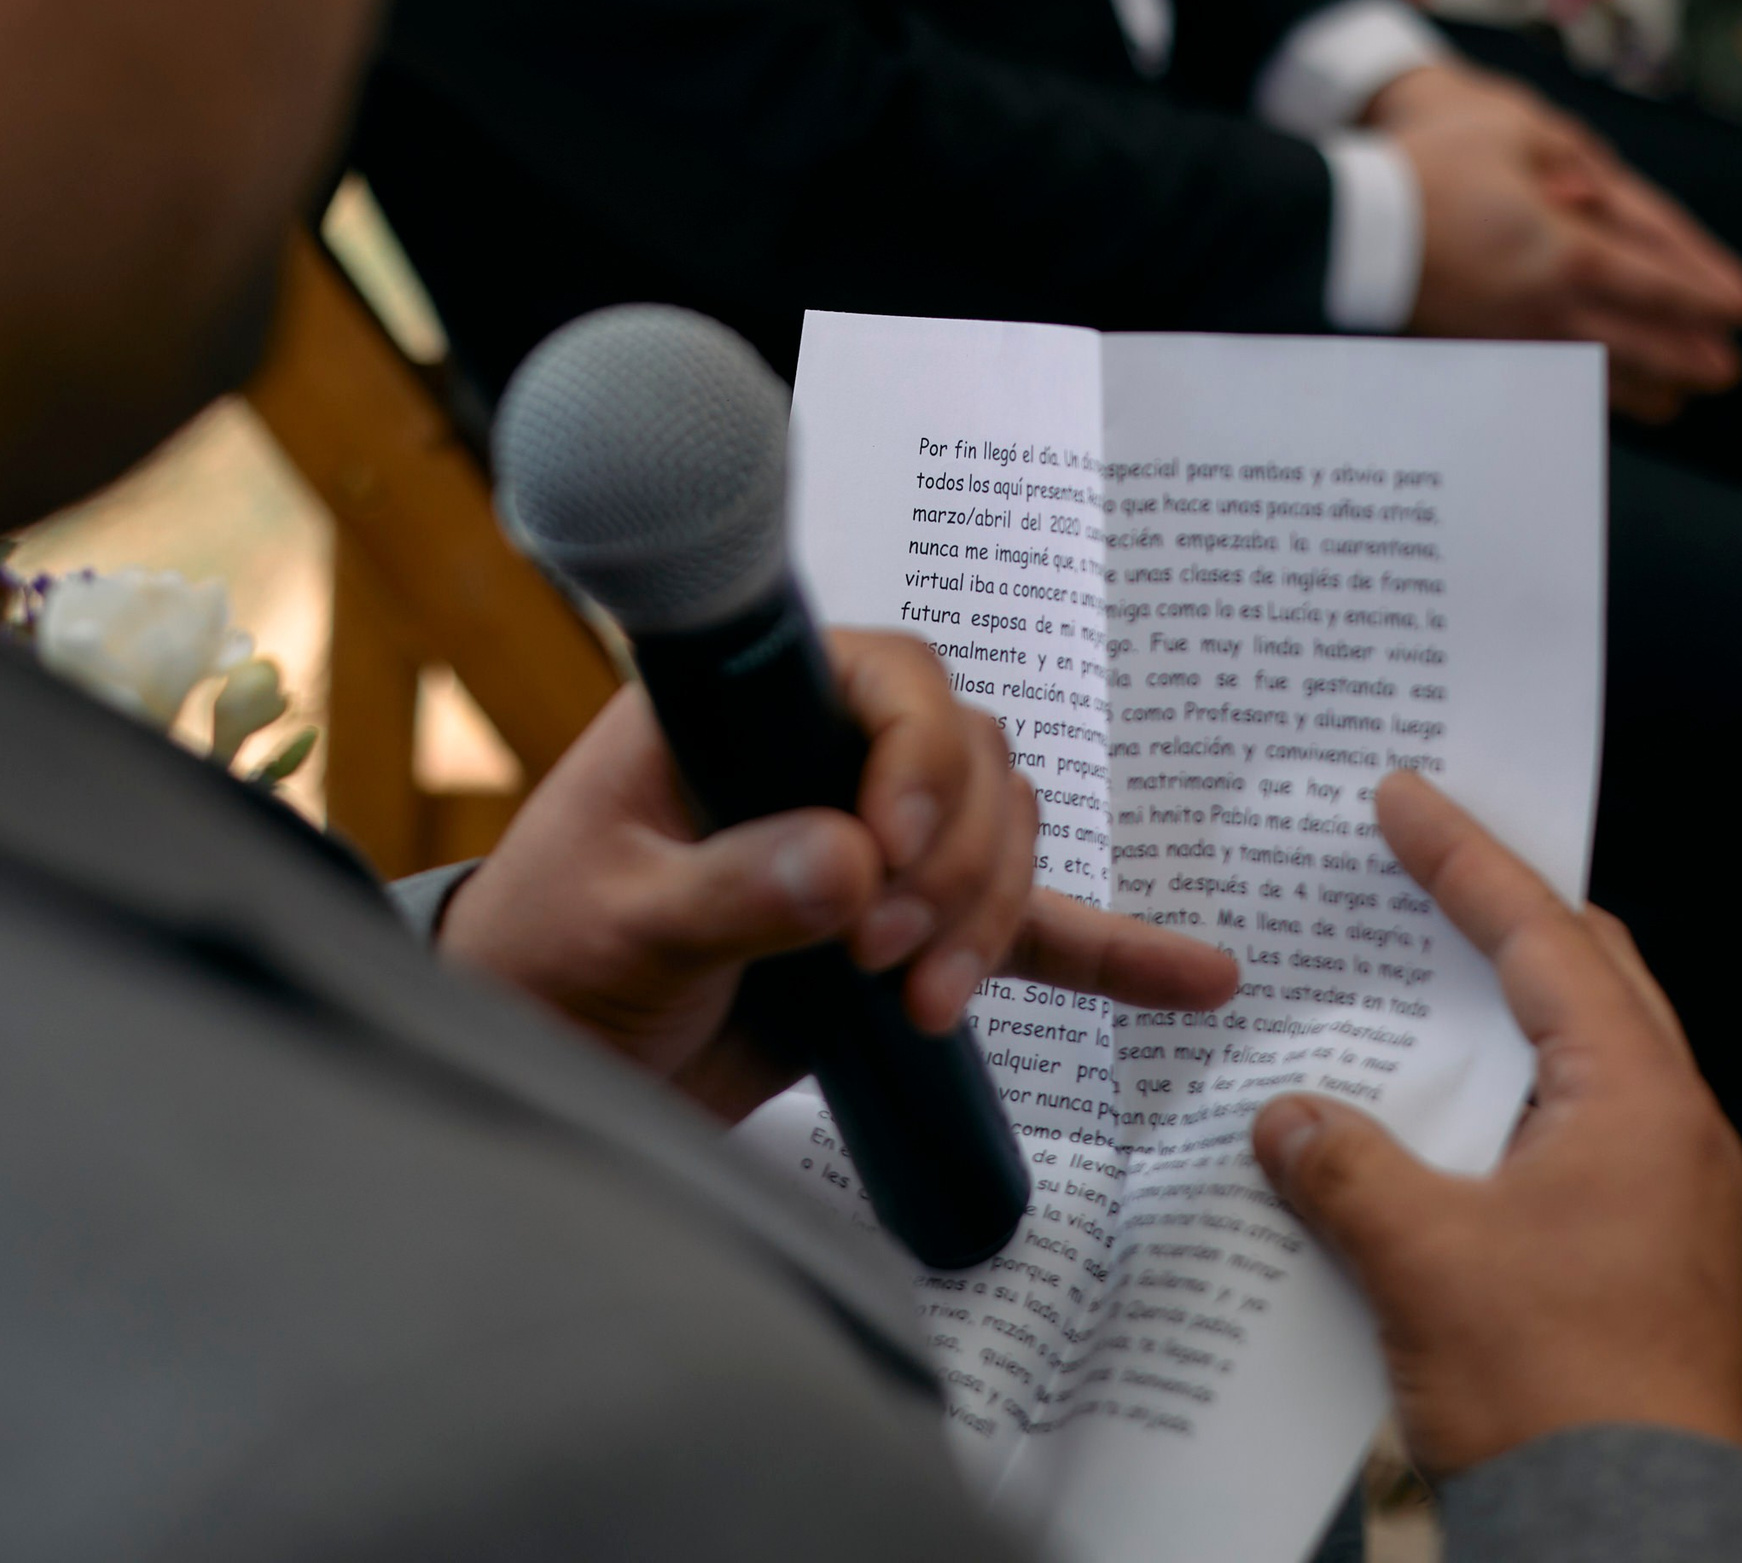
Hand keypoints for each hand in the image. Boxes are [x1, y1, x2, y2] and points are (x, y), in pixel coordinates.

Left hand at [437, 630, 1239, 1120]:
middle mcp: (825, 756)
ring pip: (1001, 839)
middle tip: (877, 955)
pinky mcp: (906, 934)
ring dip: (989, 919)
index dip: (915, 753)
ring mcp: (874, 843)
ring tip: (924, 1002)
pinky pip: (1029, 934)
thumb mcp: (616, 921)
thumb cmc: (547, 959)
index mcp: (747, 708)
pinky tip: (1197, 978)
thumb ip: (727, 891)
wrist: (545, 1064)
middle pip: (966, 762)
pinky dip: (1106, 956)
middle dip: (951, 864)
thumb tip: (846, 863)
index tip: (887, 851)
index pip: (882, 677)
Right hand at [1250, 769, 1741, 1481]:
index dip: (1466, 860)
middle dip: (1507, 915)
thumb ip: (1345, 1166)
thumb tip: (1290, 1118)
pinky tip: (1438, 1127)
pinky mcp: (1648, 1254)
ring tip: (1418, 987)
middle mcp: (1675, 1131)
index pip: (1544, 937)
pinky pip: (1574, 1135)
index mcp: (1639, 1100)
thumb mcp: (1421, 1260)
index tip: (1406, 797)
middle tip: (1426, 866)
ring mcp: (1671, 1196)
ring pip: (1585, 1058)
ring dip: (1506, 1014)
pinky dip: (1507, 1101)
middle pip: (1590, 976)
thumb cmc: (1558, 1392)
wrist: (1633, 1534)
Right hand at [1369, 61, 1741, 421]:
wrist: (1341, 231)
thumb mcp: (1516, 131)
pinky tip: (1593, 403)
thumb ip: (1572, 160)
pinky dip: (1580, 396)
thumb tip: (1601, 196)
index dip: (1704, 296)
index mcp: (1568, 251)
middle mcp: (1547, 307)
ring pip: (1594, 373)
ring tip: (1674, 404)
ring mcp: (1509, 338)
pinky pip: (1545, 382)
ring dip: (1642, 389)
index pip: (1656, 282)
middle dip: (1686, 357)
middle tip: (1725, 373)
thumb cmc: (1428, 169)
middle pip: (1637, 343)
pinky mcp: (1474, 353)